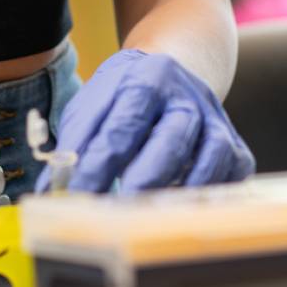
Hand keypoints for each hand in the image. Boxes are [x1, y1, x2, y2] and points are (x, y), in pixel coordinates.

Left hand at [46, 49, 254, 192]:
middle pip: (170, 140)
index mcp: (147, 77)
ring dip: (179, 191)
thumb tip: (52, 190)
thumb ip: (75, 141)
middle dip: (143, 180)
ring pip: (208, 157)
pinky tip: (182, 210)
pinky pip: (231, 173)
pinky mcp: (234, 143)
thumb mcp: (95, 102)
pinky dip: (210, 193)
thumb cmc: (124, 95)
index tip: (78, 197)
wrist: (174, 68)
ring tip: (148, 218)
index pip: (122, 126)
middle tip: (117, 212)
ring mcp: (215, 119)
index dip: (99, 165)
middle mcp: (186, 95)